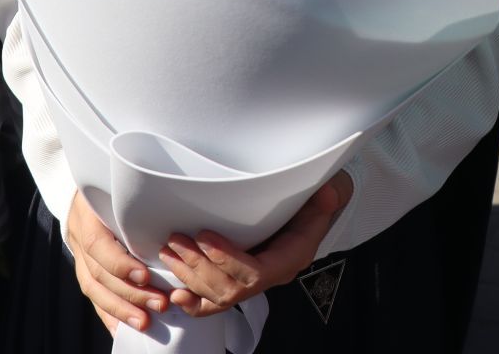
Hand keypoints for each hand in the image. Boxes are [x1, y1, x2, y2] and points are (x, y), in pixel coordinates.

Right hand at [66, 191, 171, 335]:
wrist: (87, 180)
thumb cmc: (113, 182)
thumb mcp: (121, 184)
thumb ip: (139, 202)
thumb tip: (177, 218)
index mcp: (87, 213)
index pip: (97, 244)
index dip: (119, 263)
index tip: (145, 276)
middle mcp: (79, 235)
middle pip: (99, 273)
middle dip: (129, 293)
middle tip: (160, 304)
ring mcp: (78, 253)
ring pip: (94, 289)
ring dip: (121, 309)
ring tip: (145, 322)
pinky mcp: (83, 267)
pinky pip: (93, 295)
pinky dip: (108, 314)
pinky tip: (121, 329)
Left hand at [159, 172, 352, 318]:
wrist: (310, 212)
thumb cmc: (311, 203)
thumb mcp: (324, 196)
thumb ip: (326, 197)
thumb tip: (328, 194)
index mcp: (288, 260)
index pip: (256, 273)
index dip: (228, 259)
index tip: (205, 236)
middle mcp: (270, 276)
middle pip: (231, 288)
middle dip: (200, 267)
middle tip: (177, 241)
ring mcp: (252, 282)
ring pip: (218, 295)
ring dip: (189, 276)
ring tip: (170, 251)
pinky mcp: (238, 282)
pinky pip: (215, 303)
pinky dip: (194, 303)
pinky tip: (177, 295)